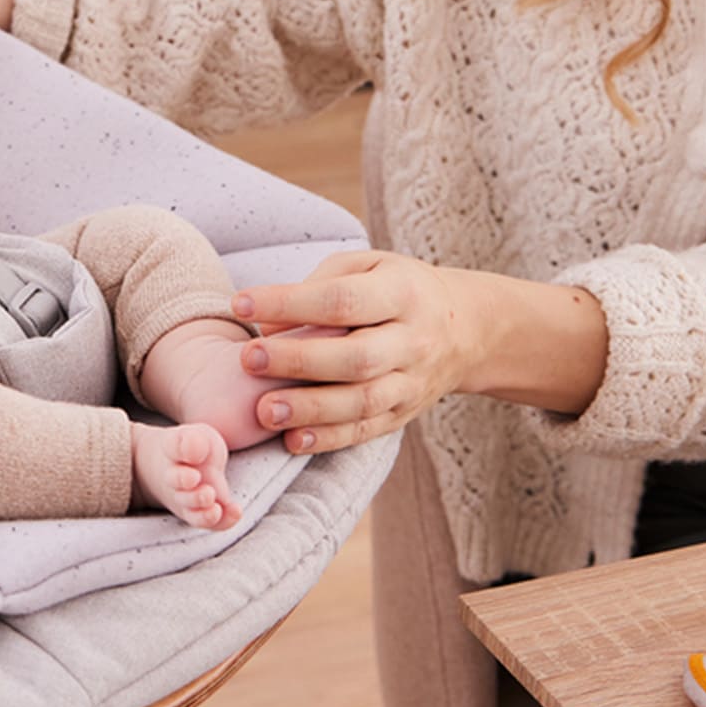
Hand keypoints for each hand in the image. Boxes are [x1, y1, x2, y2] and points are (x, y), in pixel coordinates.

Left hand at [230, 249, 482, 454]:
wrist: (465, 329)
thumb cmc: (395, 289)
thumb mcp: (366, 266)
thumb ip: (319, 285)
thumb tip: (269, 324)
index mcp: (402, 292)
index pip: (342, 299)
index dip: (290, 303)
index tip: (240, 303)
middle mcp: (413, 341)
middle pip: (355, 357)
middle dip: (298, 360)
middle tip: (247, 359)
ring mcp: (412, 383)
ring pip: (363, 402)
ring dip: (310, 409)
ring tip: (264, 411)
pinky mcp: (405, 415)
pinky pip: (367, 431)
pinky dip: (329, 439)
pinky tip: (292, 440)